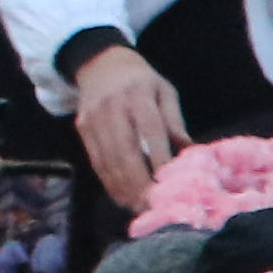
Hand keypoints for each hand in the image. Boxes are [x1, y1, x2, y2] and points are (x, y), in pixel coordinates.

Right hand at [74, 47, 189, 208]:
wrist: (100, 63)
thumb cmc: (141, 81)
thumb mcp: (165, 92)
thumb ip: (175, 122)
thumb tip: (190, 155)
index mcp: (138, 95)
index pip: (150, 132)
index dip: (160, 160)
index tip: (172, 186)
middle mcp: (112, 107)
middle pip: (125, 151)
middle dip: (139, 183)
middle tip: (154, 207)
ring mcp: (94, 118)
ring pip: (108, 159)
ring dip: (124, 188)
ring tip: (139, 209)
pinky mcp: (82, 127)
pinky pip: (96, 160)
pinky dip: (108, 182)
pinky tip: (122, 198)